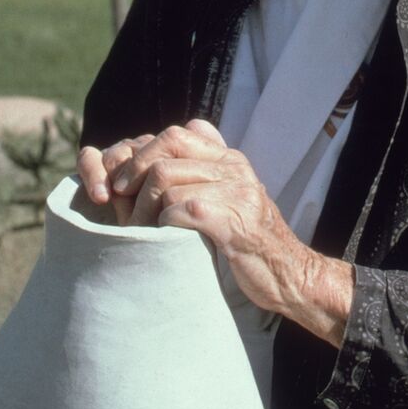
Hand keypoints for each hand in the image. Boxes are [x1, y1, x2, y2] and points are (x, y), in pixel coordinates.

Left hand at [76, 119, 352, 345]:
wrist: (289, 275)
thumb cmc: (247, 241)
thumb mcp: (229, 197)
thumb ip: (202, 173)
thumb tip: (163, 152)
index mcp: (229, 158)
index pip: (177, 134)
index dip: (143, 151)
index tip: (123, 178)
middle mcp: (234, 167)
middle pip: (168, 147)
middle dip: (135, 168)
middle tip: (117, 195)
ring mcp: (235, 191)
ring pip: (168, 180)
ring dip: (144, 206)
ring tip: (139, 227)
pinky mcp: (233, 221)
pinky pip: (181, 210)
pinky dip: (163, 225)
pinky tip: (164, 239)